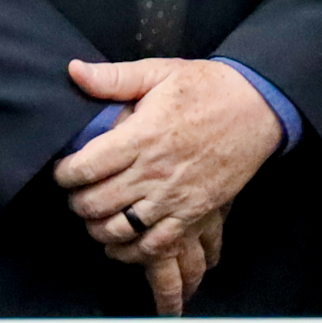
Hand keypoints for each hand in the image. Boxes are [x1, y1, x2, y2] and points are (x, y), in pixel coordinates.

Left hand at [52, 58, 277, 295]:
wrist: (257, 106)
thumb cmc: (207, 87)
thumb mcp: (160, 72)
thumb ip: (113, 77)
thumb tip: (74, 71)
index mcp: (141, 136)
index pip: (85, 167)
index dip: (64, 174)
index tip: (64, 170)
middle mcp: (154, 171)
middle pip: (96, 203)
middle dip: (76, 203)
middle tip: (76, 194)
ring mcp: (174, 197)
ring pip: (119, 229)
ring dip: (97, 228)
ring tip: (94, 217)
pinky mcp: (192, 213)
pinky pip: (154, 246)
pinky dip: (130, 251)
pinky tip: (120, 242)